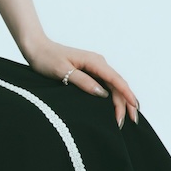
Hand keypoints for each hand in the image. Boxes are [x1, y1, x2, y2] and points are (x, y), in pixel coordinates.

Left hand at [22, 38, 139, 128]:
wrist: (36, 48)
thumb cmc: (46, 58)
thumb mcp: (62, 71)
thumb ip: (83, 81)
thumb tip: (102, 94)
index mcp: (94, 61)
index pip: (116, 79)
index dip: (126, 94)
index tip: (134, 107)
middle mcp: (98, 63)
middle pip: (118, 84)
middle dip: (126, 103)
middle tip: (131, 122)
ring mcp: (95, 67)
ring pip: (113, 85)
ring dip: (120, 101)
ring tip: (124, 119)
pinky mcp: (90, 71)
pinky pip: (106, 84)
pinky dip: (113, 96)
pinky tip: (116, 107)